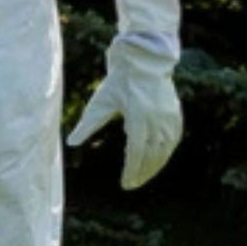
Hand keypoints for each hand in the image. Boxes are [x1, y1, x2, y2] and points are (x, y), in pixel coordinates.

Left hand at [67, 37, 182, 189]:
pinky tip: (158, 159)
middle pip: (153, 154)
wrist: (142, 61)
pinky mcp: (175, 114)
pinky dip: (166, 152)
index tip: (126, 184)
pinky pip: (174, 139)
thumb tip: (71, 143)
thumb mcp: (100, 102)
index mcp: (138, 116)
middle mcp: (157, 119)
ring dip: (155, 165)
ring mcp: (169, 117)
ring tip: (143, 176)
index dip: (132, 170)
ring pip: (166, 149)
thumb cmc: (117, 82)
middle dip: (143, 172)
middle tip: (132, 185)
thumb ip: (88, 125)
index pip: (137, 151)